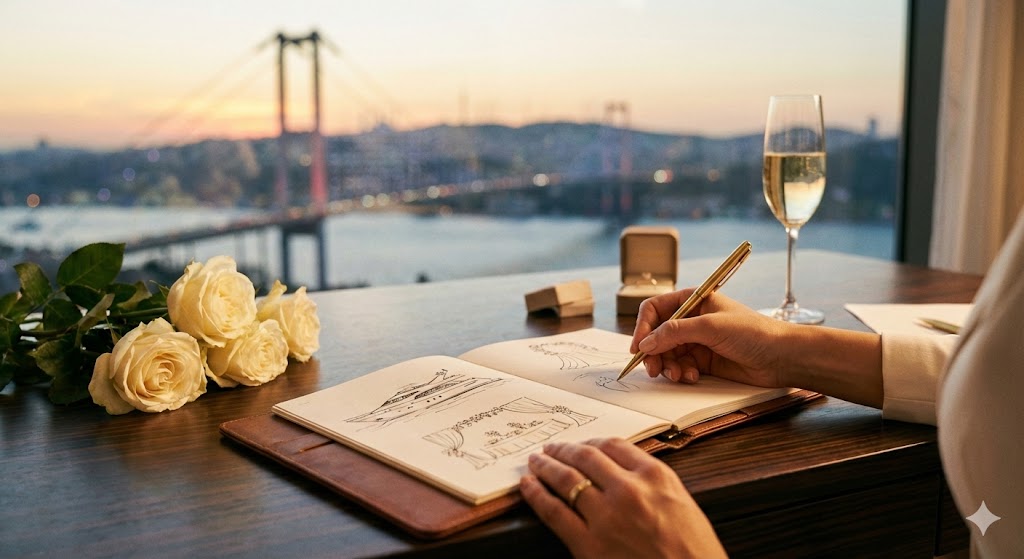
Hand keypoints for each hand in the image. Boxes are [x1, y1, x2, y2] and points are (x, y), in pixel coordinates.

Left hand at [520, 439, 725, 558]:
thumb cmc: (693, 552)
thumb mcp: (681, 503)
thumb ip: (651, 482)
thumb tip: (620, 471)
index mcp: (655, 476)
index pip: (613, 445)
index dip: (590, 441)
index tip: (581, 443)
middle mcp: (628, 490)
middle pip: (585, 457)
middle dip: (563, 449)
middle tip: (551, 447)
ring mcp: (606, 517)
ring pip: (565, 478)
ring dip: (546, 466)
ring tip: (535, 461)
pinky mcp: (588, 545)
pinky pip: (554, 512)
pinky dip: (536, 494)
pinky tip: (528, 486)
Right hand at [630, 290, 788, 387]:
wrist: (781, 357)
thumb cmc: (753, 332)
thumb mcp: (710, 326)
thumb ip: (675, 332)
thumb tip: (646, 343)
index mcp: (693, 300)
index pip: (655, 310)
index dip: (643, 327)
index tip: (638, 347)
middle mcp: (692, 319)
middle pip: (657, 335)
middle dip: (653, 352)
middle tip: (654, 369)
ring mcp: (697, 341)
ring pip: (666, 354)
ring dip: (667, 366)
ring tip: (677, 375)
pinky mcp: (703, 361)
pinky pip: (680, 367)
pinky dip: (681, 373)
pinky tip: (692, 376)